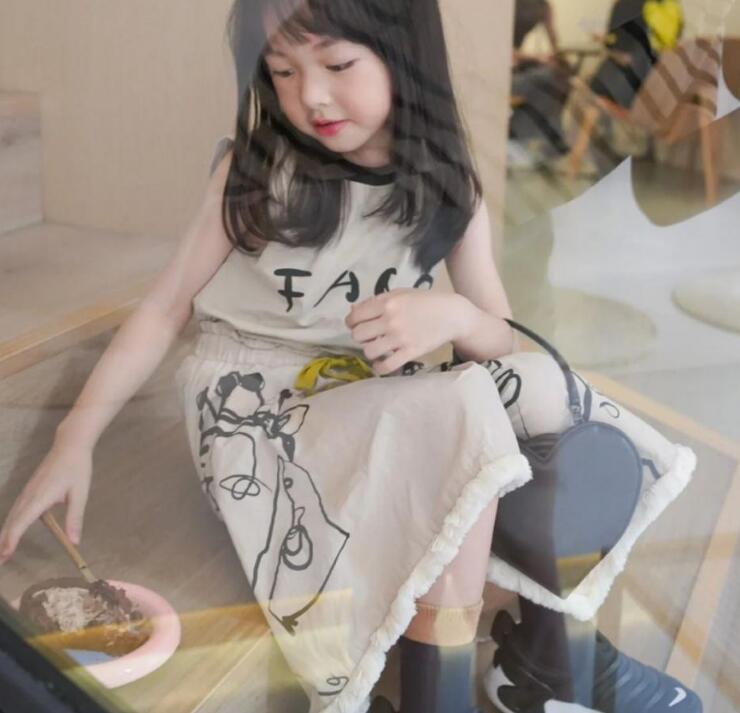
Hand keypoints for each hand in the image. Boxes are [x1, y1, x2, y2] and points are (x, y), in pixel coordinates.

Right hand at [0, 442, 92, 562]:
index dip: (12, 539)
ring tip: (2, 551)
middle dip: (3, 542)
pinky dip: (10, 522)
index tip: (6, 554)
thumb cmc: (77, 469)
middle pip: (12, 522)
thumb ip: (75, 518)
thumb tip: (74, 541)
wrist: (69, 446)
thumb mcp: (80, 494)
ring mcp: (27, 491)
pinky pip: (16, 509)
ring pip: (12, 515)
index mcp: (40, 498)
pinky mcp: (29, 489)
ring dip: (5, 533)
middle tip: (1, 561)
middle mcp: (29, 495)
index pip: (21, 522)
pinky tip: (10, 530)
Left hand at [345, 289, 469, 375]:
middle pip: (358, 335)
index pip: (355, 316)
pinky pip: (386, 366)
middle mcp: (391, 320)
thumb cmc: (424, 301)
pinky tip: (381, 363)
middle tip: (369, 336)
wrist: (451, 314)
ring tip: (377, 348)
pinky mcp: (410, 352)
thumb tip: (352, 311)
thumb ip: (376, 301)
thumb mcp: (400, 294)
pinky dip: (379, 367)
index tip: (357, 324)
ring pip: (369, 351)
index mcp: (387, 302)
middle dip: (361, 336)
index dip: (352, 322)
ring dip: (370, 351)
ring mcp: (400, 338)